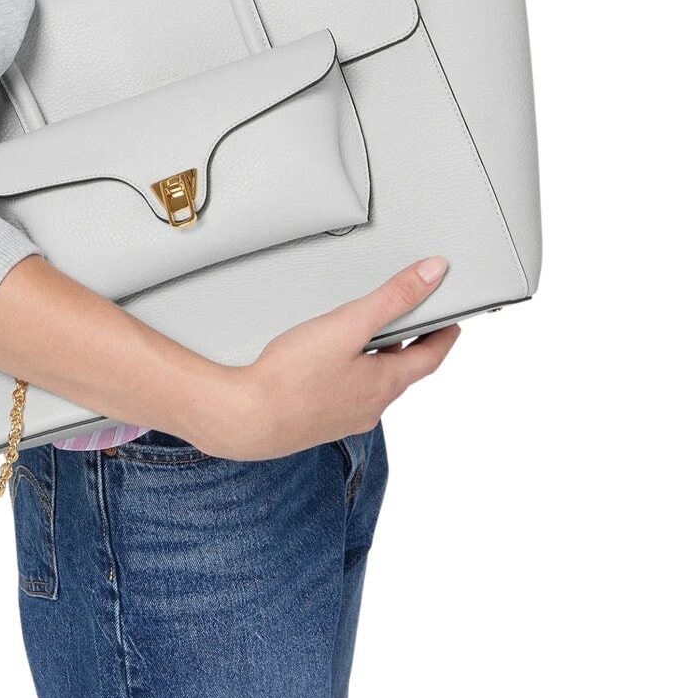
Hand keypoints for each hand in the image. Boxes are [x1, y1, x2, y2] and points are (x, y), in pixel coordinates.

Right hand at [188, 257, 462, 460]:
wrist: (247, 418)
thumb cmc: (293, 376)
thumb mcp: (349, 324)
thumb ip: (393, 297)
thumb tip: (433, 274)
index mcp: (385, 384)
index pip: (430, 358)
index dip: (443, 337)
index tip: (452, 325)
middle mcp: (371, 406)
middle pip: (402, 372)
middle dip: (410, 348)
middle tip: (415, 327)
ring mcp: (344, 418)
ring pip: (372, 386)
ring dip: (378, 363)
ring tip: (370, 340)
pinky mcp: (317, 423)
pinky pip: (346, 396)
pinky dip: (351, 377)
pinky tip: (330, 368)